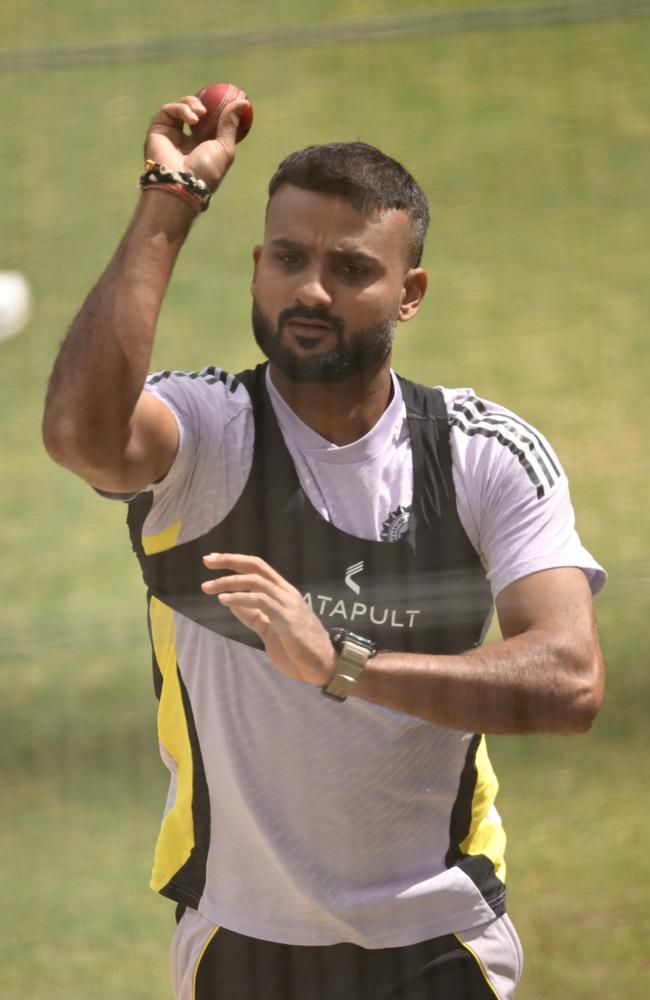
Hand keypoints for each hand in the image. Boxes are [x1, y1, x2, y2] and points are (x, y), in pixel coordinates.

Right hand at [144, 94, 248, 191]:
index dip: (214, 108)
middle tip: (210, 106)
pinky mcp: (157, 130)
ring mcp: (169, 135)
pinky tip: (192, 119)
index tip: (225, 98)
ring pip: (178, 107)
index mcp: (200, 146)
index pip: (206, 122)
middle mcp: (184, 140)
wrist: (183, 183)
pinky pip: (167, 110)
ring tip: (202, 113)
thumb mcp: (224, 148)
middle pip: (191, 112)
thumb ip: (231, 124)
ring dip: (190, 103)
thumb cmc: (206, 170)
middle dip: (200, 103)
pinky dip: (180, 109)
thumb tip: (244, 102)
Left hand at [201, 553, 337, 685]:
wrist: (323, 666)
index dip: (235, 561)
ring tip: (208, 588)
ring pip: (255, 581)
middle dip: (230, 560)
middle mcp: (286, 593)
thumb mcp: (270, 629)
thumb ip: (254, 615)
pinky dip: (240, 598)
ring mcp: (287, 603)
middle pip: (256, 566)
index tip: (213, 560)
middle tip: (207, 560)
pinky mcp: (287, 618)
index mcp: (283, 593)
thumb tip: (232, 603)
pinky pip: (261, 601)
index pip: (258, 568)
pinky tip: (225, 601)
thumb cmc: (298, 650)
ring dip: (229, 582)